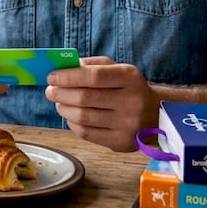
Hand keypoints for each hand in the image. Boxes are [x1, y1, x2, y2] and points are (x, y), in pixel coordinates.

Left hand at [45, 56, 159, 151]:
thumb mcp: (117, 69)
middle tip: (50, 91)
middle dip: (61, 93)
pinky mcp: (121, 142)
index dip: (68, 77)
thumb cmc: (129, 88)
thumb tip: (62, 68)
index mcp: (129, 77)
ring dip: (64, 109)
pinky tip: (71, 117)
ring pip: (83, 117)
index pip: (92, 76)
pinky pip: (87, 133)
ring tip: (59, 103)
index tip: (51, 77)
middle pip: (84, 98)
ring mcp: (128, 124)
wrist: (156, 114)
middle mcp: (131, 101)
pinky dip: (72, 124)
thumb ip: (91, 65)